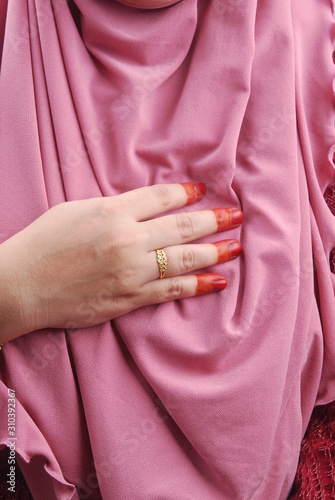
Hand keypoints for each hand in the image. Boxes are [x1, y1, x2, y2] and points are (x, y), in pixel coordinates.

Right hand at [0, 183, 242, 341]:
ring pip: (183, 259)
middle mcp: (127, 240)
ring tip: (236, 247)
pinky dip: (197, 286)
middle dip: (213, 220)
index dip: (186, 193)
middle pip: (181, 228)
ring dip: (214, 252)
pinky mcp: (129, 299)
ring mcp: (130, 272)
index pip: (160, 198)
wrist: (21, 286)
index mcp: (112, 212)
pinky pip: (171, 291)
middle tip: (236, 216)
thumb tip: (145, 208)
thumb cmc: (43, 243)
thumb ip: (115, 208)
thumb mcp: (77, 210)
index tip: (203, 191)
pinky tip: (217, 281)